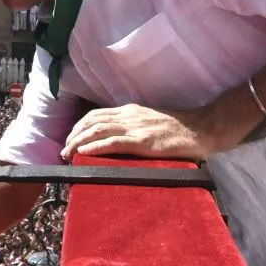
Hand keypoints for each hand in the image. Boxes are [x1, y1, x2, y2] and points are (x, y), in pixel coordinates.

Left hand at [61, 104, 217, 161]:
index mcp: (131, 111)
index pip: (96, 115)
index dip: (79, 126)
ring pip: (97, 131)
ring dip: (78, 143)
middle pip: (91, 121)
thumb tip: (117, 138)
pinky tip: (83, 154)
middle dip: (73, 135)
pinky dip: (94, 148)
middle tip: (64, 150)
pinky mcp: (142, 142)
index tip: (71, 138)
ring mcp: (135, 128)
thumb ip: (134, 126)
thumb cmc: (179, 129)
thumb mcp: (151, 122)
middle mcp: (129, 116)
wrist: (202, 129)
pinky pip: (112, 143)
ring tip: (67, 154)